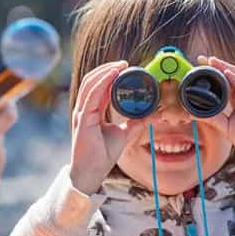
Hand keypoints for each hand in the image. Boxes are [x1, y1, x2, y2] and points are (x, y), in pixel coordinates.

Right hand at [70, 61, 142, 194]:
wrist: (92, 172)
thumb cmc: (102, 155)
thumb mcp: (123, 134)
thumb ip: (135, 122)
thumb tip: (152, 114)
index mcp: (92, 111)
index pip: (99, 86)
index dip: (111, 74)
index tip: (127, 67)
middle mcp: (85, 109)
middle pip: (93, 80)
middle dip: (108, 68)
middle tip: (126, 63)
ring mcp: (82, 113)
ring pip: (90, 83)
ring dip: (105, 71)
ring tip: (120, 65)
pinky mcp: (83, 119)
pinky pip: (91, 95)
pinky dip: (102, 82)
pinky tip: (112, 74)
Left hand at [197, 56, 234, 169]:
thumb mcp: (226, 128)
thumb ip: (212, 118)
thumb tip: (191, 112)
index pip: (225, 82)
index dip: (213, 73)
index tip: (197, 64)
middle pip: (233, 76)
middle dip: (218, 66)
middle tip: (202, 58)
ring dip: (227, 68)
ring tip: (213, 61)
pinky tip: (229, 74)